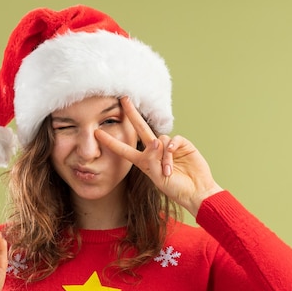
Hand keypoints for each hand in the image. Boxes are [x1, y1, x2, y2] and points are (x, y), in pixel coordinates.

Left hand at [95, 96, 222, 216]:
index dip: (111, 142)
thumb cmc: (175, 188)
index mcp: (144, 162)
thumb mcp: (157, 177)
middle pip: (141, 129)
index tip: (96, 133)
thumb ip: (153, 160)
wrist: (195, 191)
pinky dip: (172, 146)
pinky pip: (173, 139)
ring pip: (159, 140)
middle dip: (132, 114)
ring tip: (168, 172)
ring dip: (163, 156)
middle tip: (123, 99)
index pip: (124, 150)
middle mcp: (154, 151)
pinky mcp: (182, 145)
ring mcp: (168, 147)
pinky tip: (173, 153)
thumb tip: (154, 141)